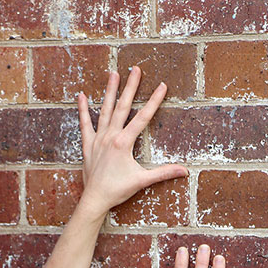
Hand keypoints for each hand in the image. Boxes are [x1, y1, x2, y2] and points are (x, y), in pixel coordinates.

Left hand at [77, 67, 187, 216]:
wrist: (95, 199)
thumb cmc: (118, 190)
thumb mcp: (142, 181)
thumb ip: (164, 173)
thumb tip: (186, 171)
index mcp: (123, 143)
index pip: (142, 117)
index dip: (154, 101)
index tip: (162, 85)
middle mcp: (109, 136)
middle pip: (122, 107)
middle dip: (131, 87)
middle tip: (136, 69)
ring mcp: (97, 139)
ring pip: (104, 110)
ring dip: (110, 92)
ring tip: (113, 74)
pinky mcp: (88, 144)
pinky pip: (84, 124)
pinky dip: (82, 110)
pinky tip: (81, 96)